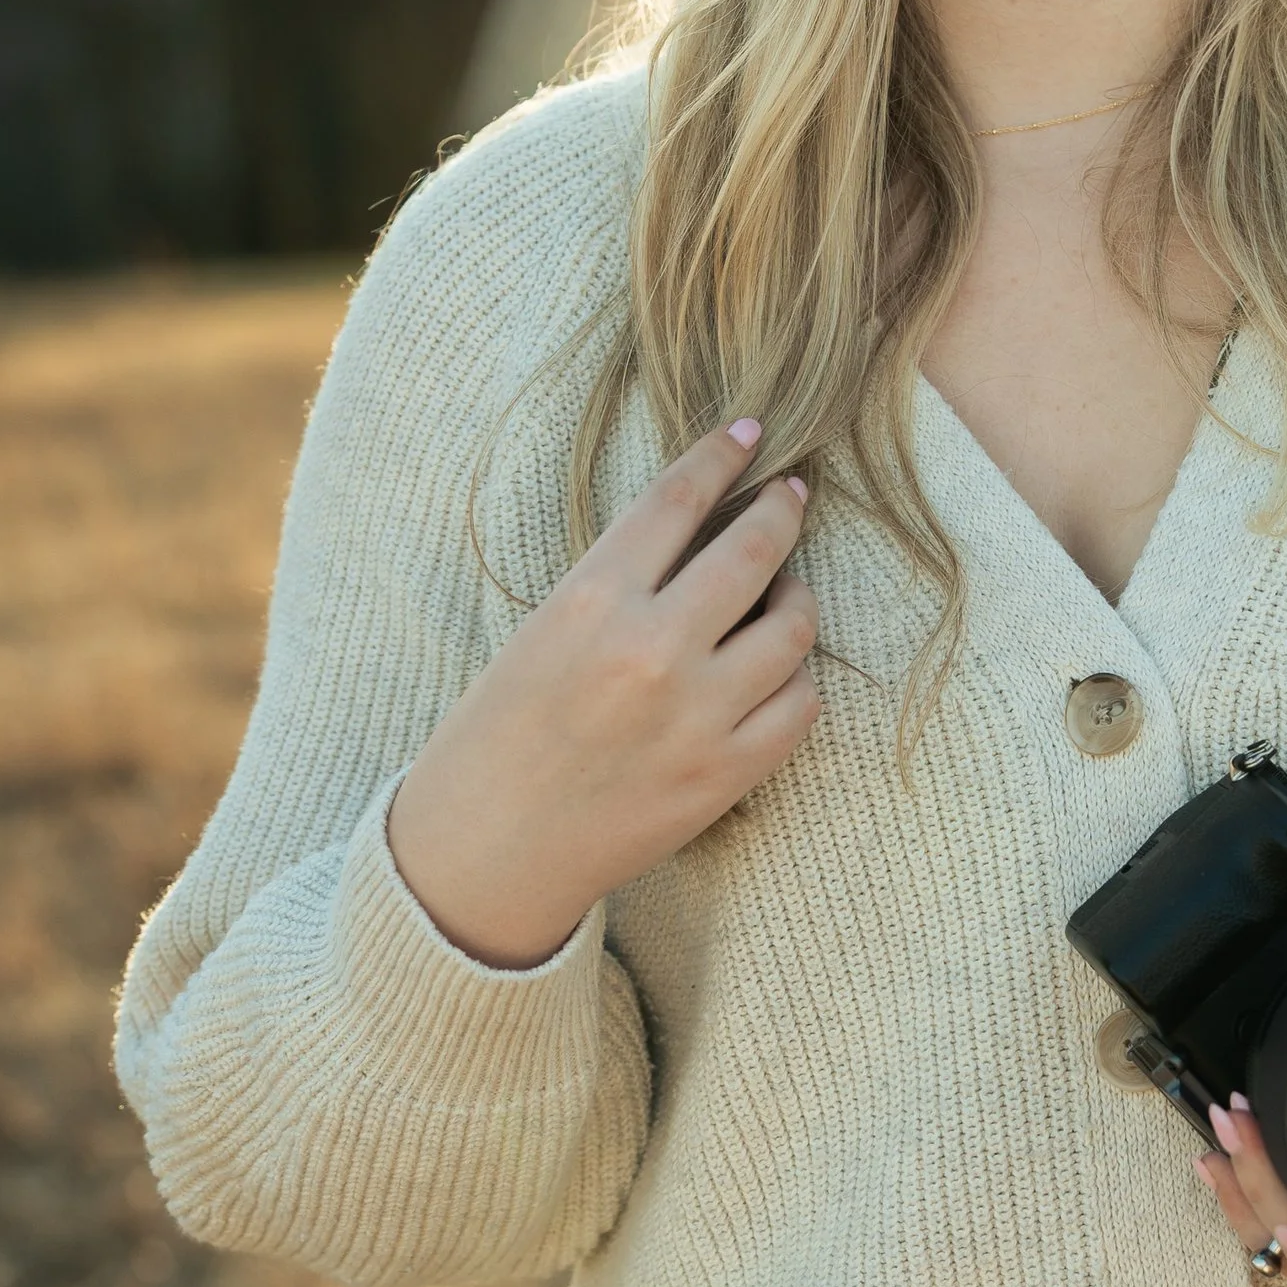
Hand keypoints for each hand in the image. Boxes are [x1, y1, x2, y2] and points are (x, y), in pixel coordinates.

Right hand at [386, 418, 820, 968]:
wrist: (486, 852)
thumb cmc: (499, 733)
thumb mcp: (542, 630)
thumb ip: (621, 583)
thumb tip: (705, 532)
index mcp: (591, 600)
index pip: (678, 499)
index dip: (721, 456)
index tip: (747, 434)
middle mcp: (652, 649)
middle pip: (754, 549)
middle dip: (781, 510)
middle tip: (791, 495)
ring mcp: (697, 715)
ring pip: (793, 627)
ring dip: (796, 599)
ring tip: (783, 594)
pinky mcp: (725, 776)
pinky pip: (800, 706)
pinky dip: (796, 681)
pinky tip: (778, 675)